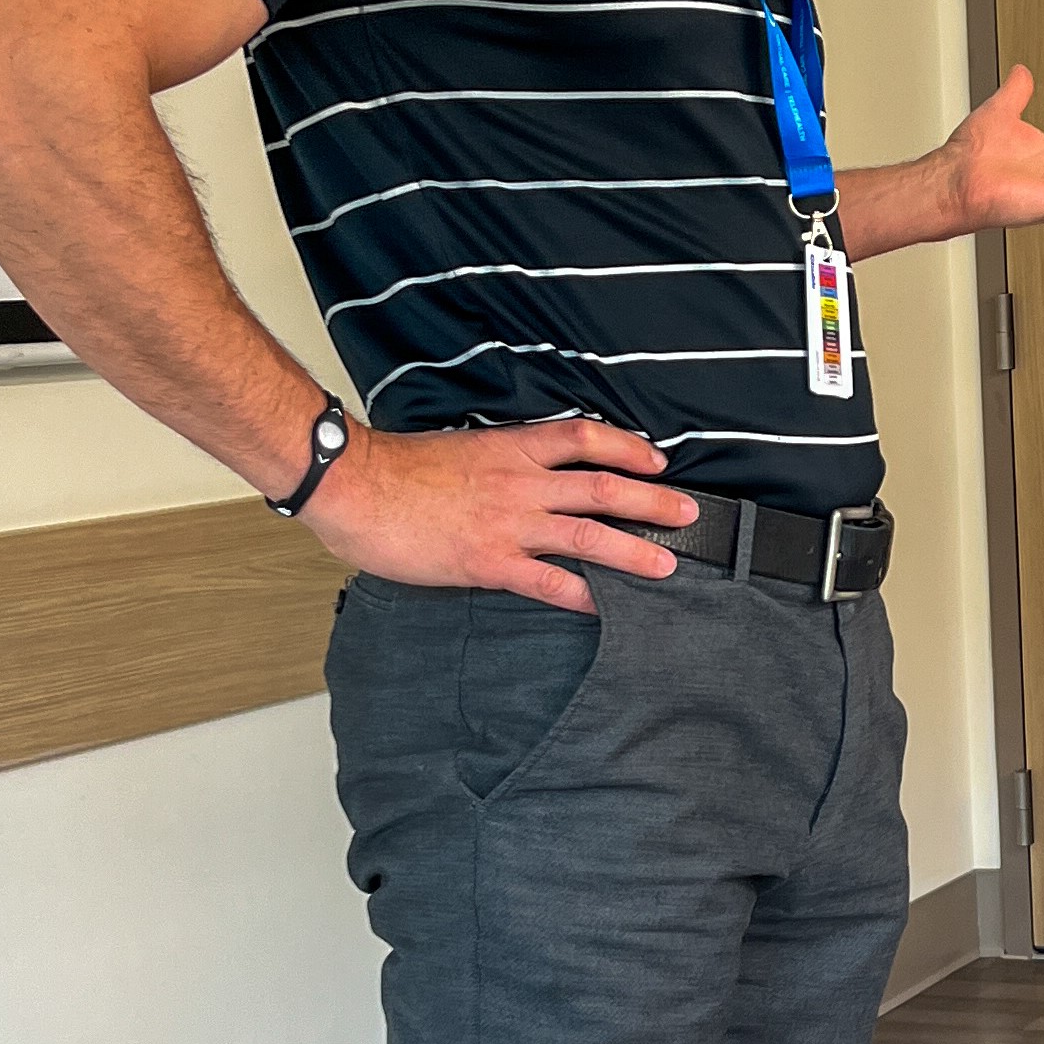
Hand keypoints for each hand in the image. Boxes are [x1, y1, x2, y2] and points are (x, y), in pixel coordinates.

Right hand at [300, 417, 696, 613]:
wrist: (354, 485)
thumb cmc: (397, 468)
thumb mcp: (460, 448)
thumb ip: (498, 460)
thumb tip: (523, 473)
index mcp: (512, 447)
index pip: (585, 437)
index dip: (629, 446)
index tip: (657, 461)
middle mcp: (520, 482)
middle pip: (602, 486)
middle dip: (652, 500)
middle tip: (690, 512)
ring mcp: (508, 523)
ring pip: (588, 534)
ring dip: (633, 549)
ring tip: (668, 563)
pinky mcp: (488, 562)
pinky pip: (548, 581)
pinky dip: (582, 593)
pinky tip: (606, 606)